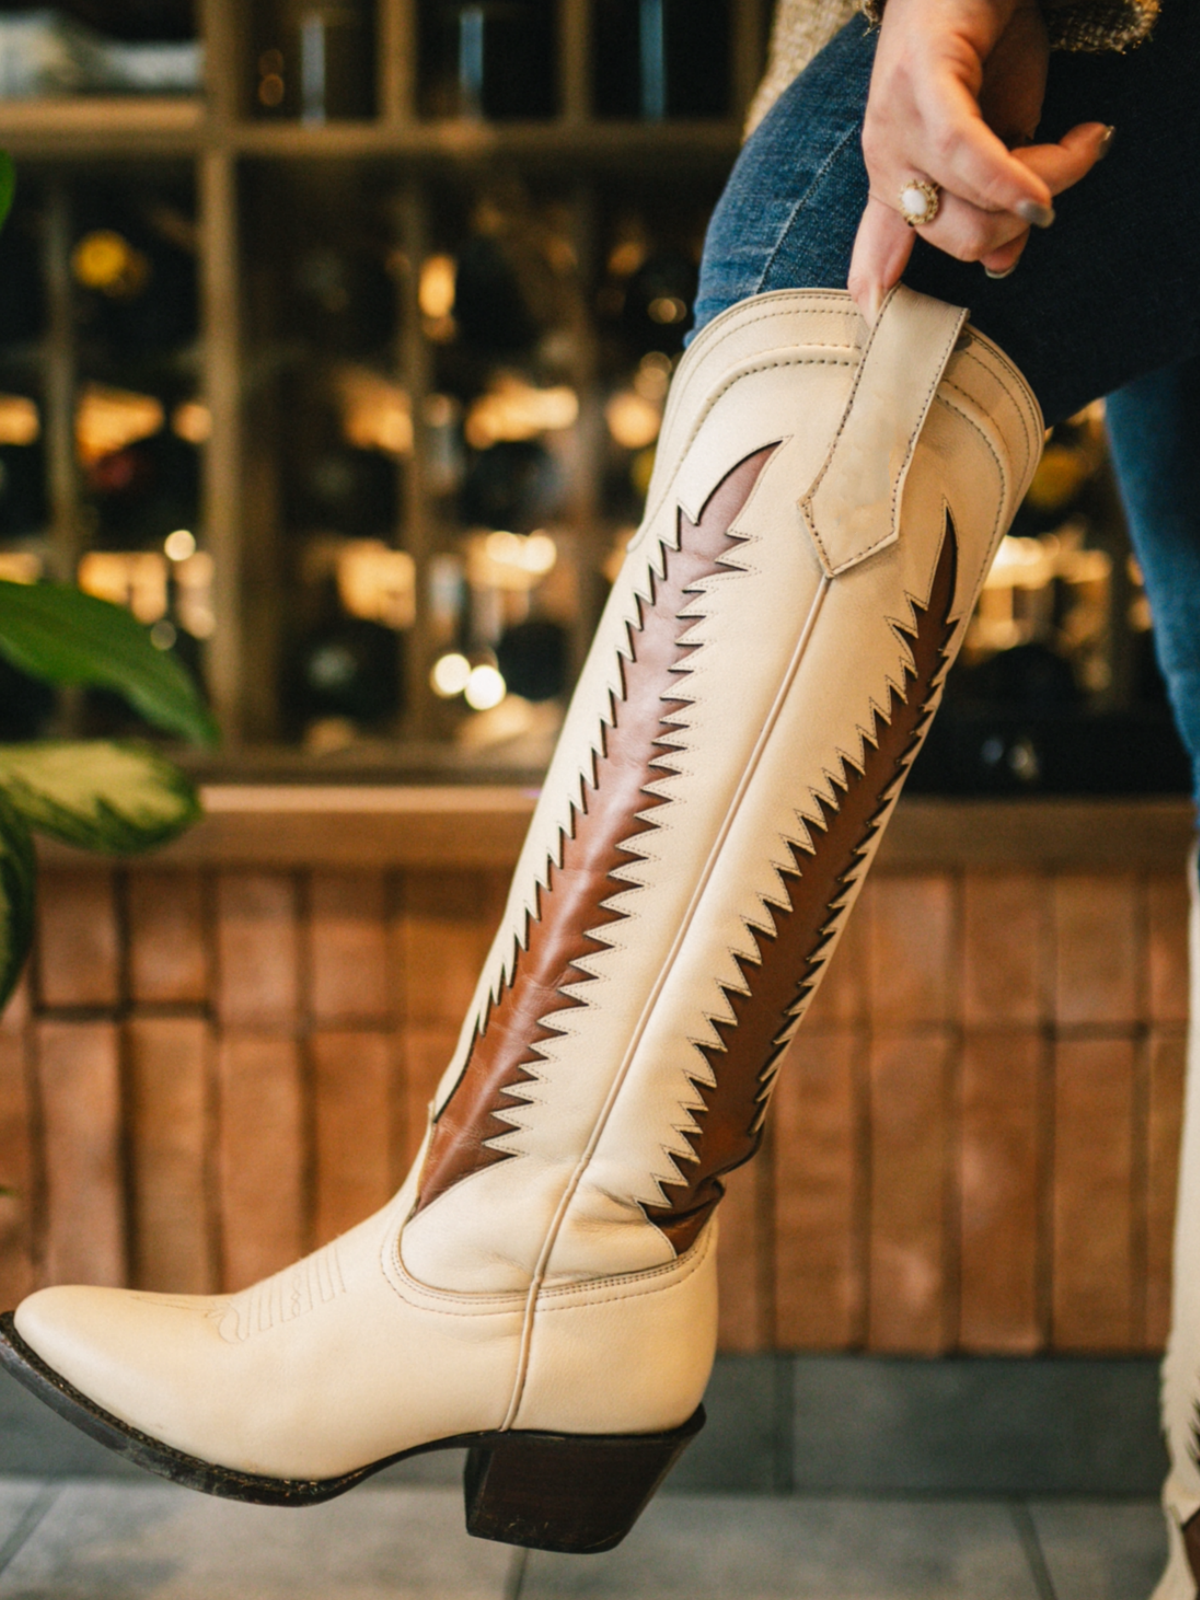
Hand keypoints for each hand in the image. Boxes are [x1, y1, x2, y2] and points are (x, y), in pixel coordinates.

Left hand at [847, 0, 1111, 322]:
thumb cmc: (985, 44)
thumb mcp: (992, 136)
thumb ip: (989, 201)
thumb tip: (1000, 265)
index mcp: (894, 177)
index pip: (883, 247)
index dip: (880, 284)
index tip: (887, 313)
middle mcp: (886, 157)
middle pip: (958, 239)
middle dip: (1027, 220)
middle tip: (1070, 167)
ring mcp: (897, 120)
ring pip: (973, 202)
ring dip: (1047, 182)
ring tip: (1085, 141)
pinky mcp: (921, 79)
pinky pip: (963, 153)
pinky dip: (1008, 178)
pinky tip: (1043, 188)